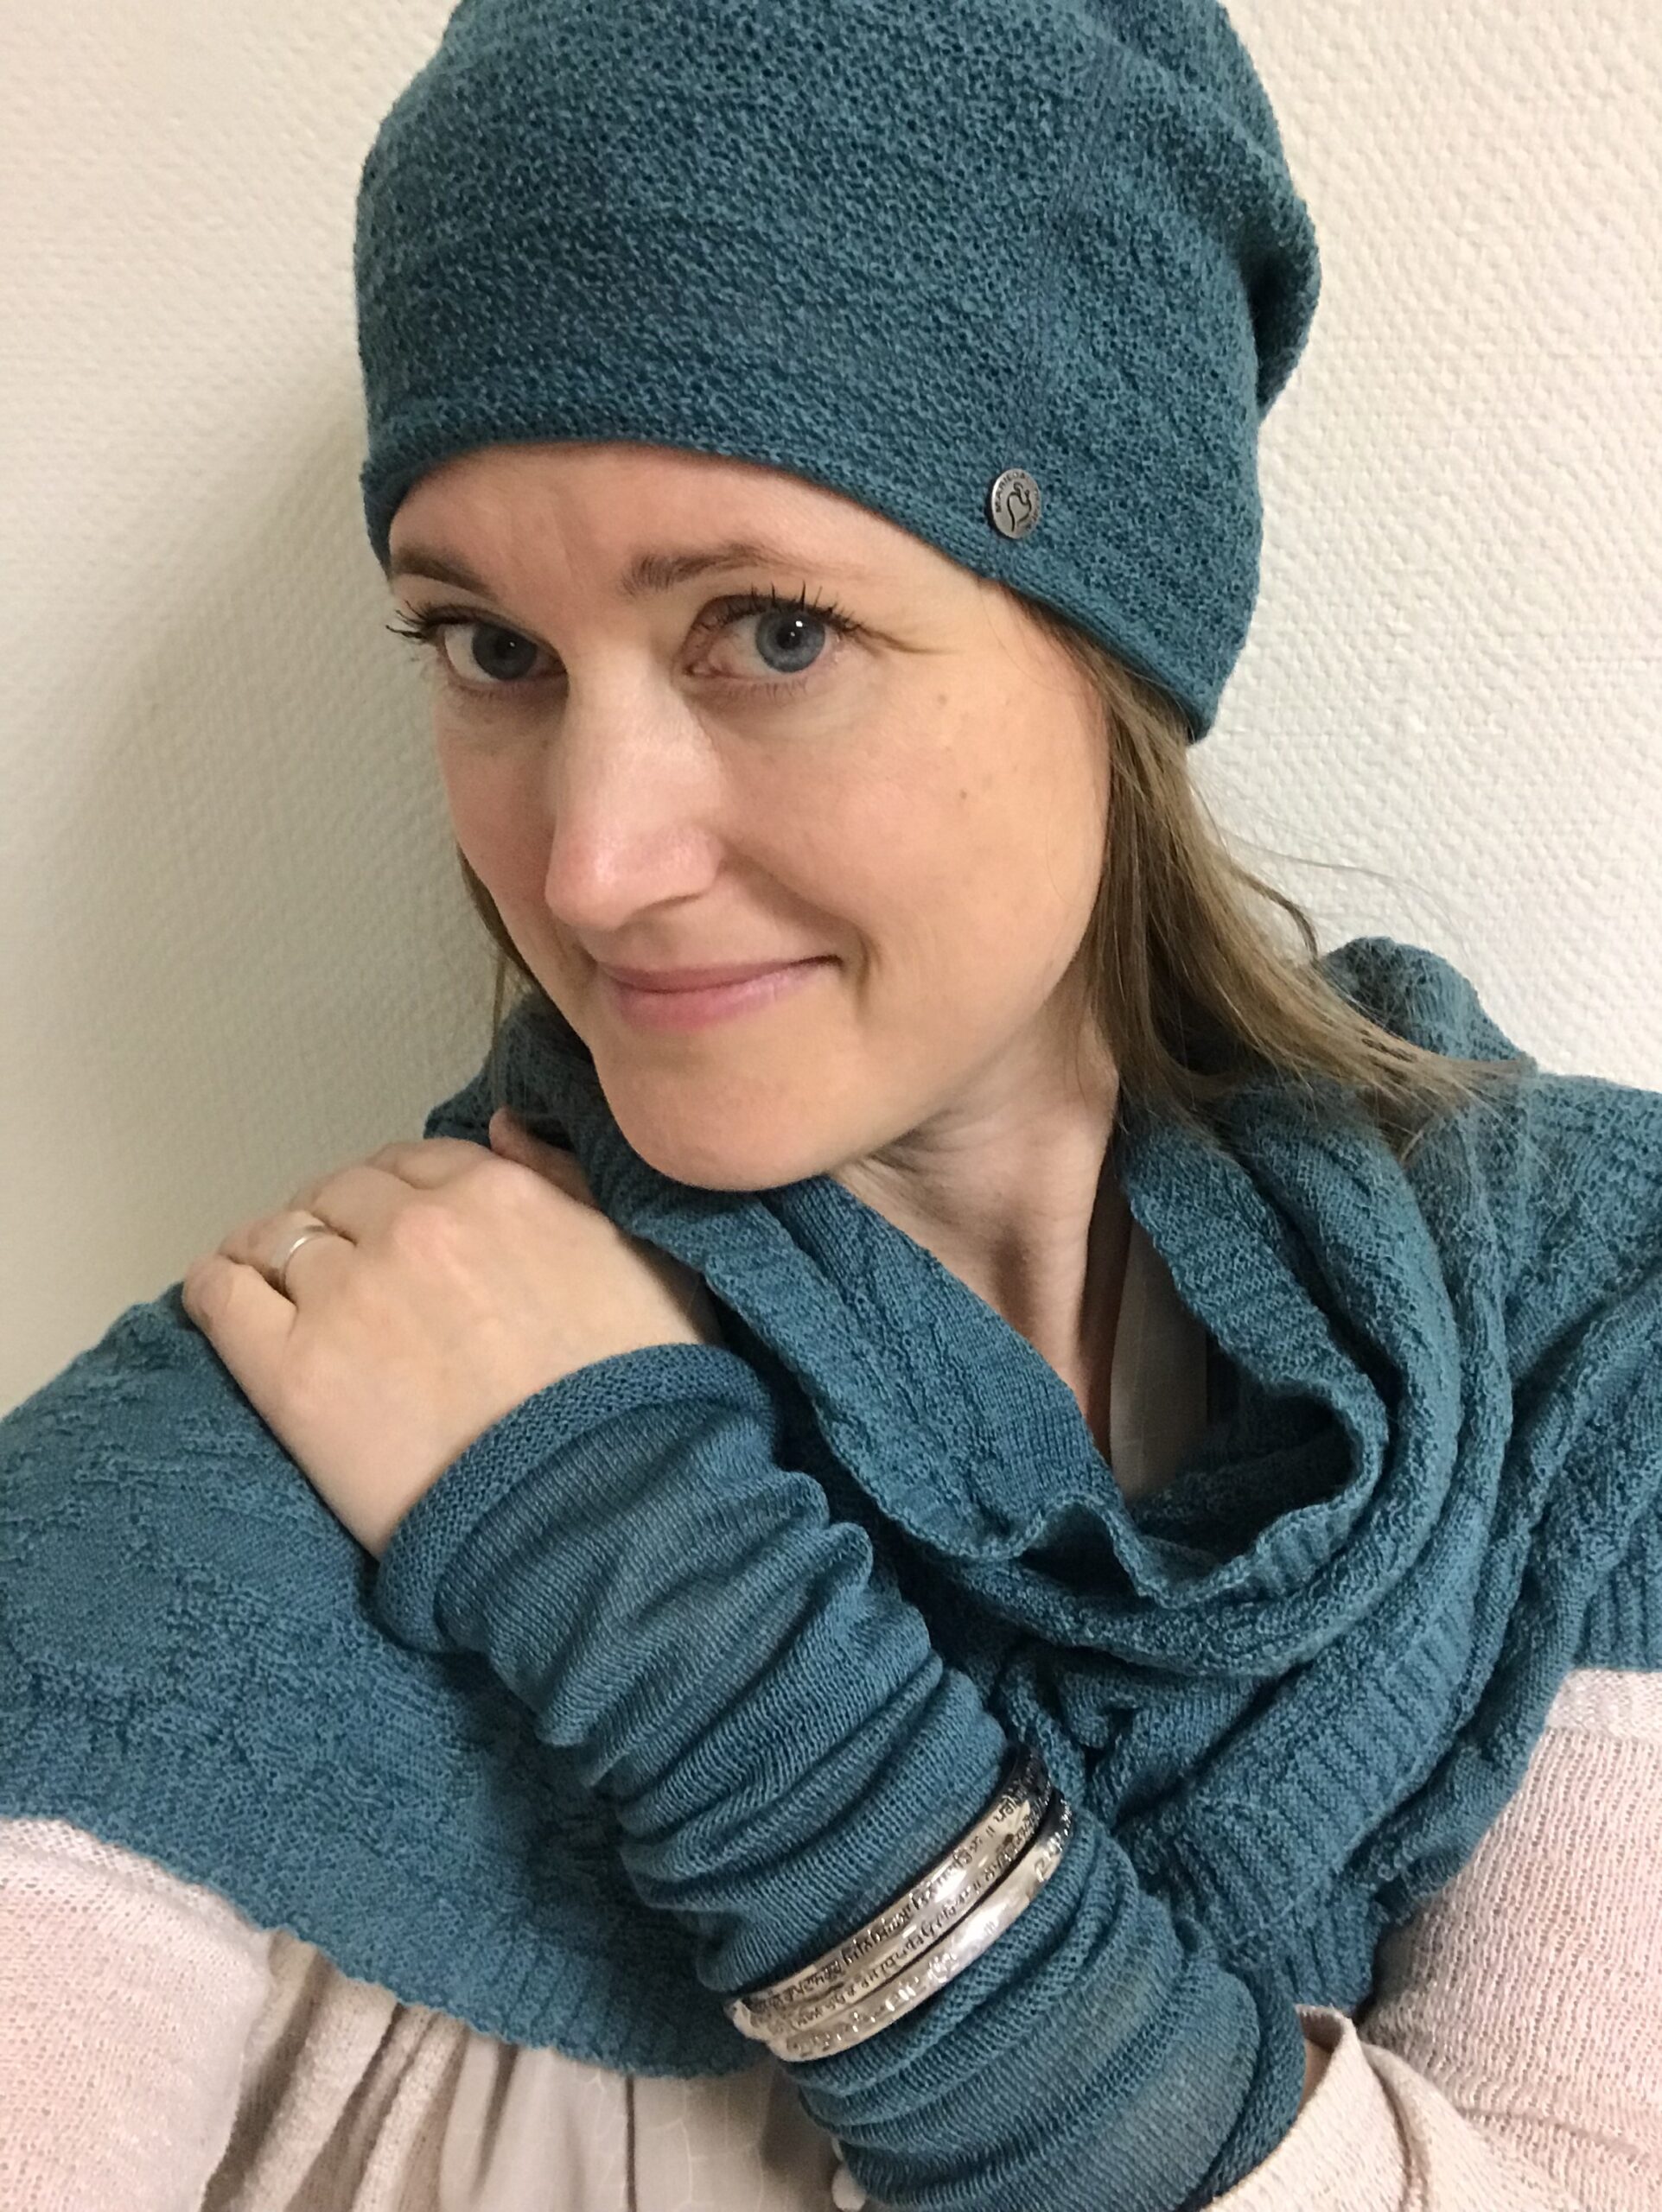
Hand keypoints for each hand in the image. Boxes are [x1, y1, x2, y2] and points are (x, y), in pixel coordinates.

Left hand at [179, 1109, 720, 1556]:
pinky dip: (216, 1284)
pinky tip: (224, 1295)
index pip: (416, 1161)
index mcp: (497, 1192)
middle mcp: (413, 1225)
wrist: (600, 1512)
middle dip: (342, 1219)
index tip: (400, 1227)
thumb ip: (569, 1182)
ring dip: (280, 1252)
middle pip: (342, 1192)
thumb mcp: (649, 1261)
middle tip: (345, 1267)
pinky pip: (221, 1294)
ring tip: (279, 1285)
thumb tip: (500, 1128)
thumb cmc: (643, 1397)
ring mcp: (346, 1295)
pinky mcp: (292, 1372)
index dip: (402, 1194)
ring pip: (280, 1236)